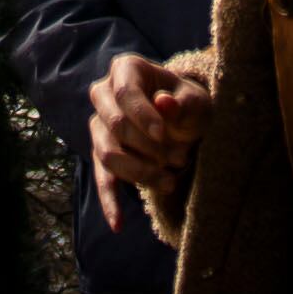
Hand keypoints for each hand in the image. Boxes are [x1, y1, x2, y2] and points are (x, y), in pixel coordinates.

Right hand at [84, 52, 208, 231]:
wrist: (183, 119)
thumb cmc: (187, 104)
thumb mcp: (194, 100)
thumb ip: (181, 102)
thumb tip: (164, 103)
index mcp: (125, 69)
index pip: (126, 93)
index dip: (143, 116)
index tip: (164, 135)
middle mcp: (103, 94)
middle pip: (115, 126)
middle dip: (149, 148)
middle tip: (181, 159)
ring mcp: (98, 125)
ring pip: (109, 155)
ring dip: (141, 172)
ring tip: (171, 181)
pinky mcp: (101, 153)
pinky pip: (101, 178)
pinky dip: (110, 202)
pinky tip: (118, 223)